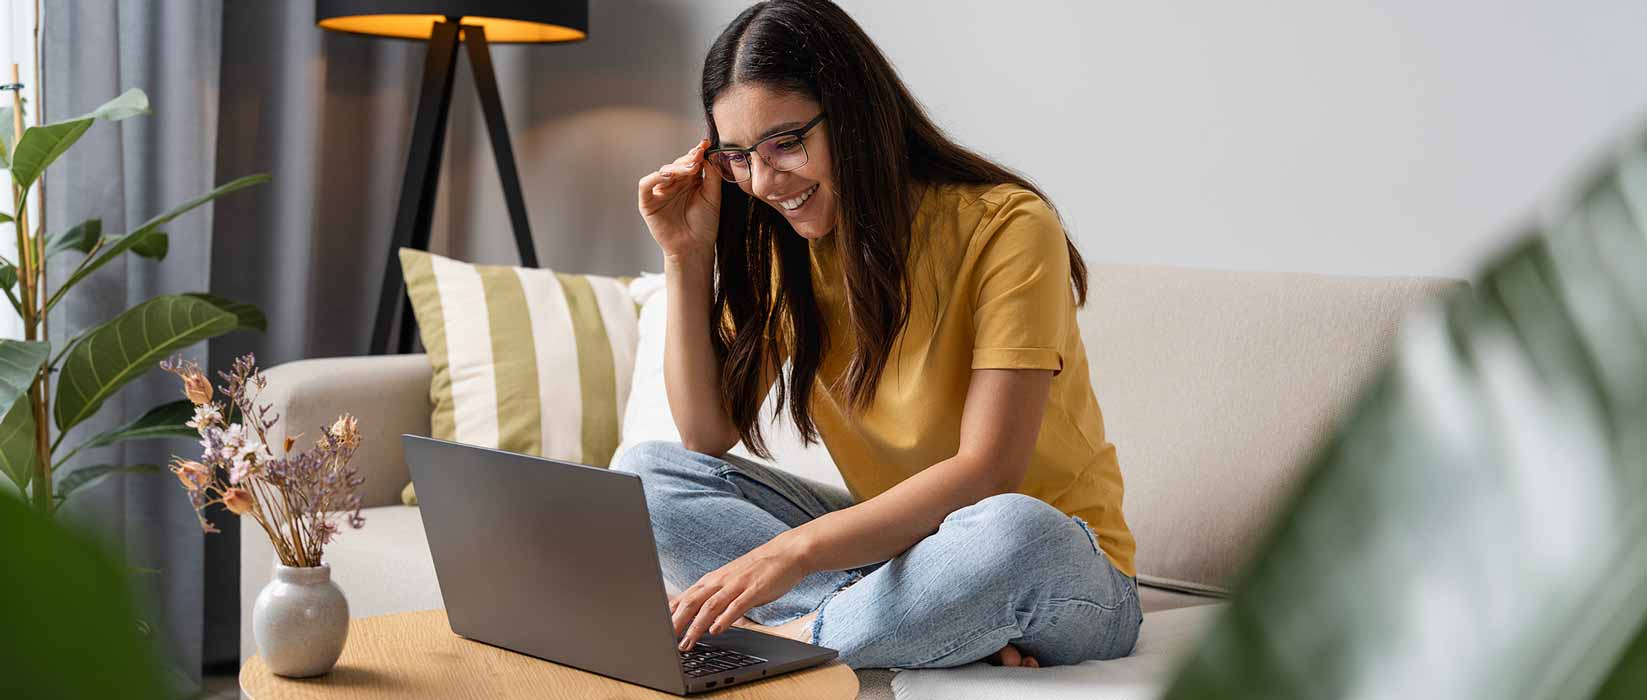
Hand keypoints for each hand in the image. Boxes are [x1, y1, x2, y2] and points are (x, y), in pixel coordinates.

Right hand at [638, 139, 722, 260]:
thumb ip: (712, 176)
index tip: (705, 144)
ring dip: (676, 168)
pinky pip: (646, 185)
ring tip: (689, 168)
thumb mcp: (713, 197)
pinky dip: (654, 178)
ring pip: (663, 171)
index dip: (697, 153)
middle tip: (698, 155)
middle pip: (677, 165)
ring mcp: (660, 192)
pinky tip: (667, 175)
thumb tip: (709, 155)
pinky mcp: (648, 203)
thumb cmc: (705, 225)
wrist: (695, 247)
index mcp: (690, 182)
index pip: (691, 162)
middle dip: (688, 159)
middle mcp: (674, 185)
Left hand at [669, 539, 808, 649]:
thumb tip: (696, 615)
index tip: (658, 629)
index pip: (685, 597)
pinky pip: (736, 606)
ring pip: (710, 606)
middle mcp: (721, 581)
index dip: (670, 614)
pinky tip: (716, 631)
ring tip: (687, 642)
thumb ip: (715, 597)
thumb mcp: (731, 581)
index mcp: (713, 580)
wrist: (786, 553)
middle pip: (692, 602)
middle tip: (666, 640)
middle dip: (677, 622)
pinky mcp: (754, 590)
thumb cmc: (758, 569)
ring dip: (696, 626)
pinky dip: (724, 618)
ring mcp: (737, 585)